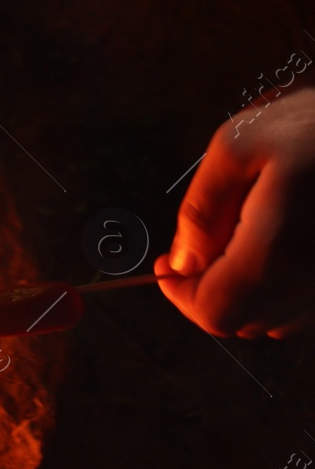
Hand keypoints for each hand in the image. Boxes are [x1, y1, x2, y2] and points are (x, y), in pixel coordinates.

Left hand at [158, 87, 314, 337]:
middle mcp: (312, 283)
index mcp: (275, 252)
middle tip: (200, 246)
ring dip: (242, 292)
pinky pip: (304, 309)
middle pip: (240, 323)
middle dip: (206, 290)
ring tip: (242, 237)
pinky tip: (276, 244)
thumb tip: (182, 260)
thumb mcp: (238, 146)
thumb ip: (202, 210)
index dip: (179, 294)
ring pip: (273, 321)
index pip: (213, 313)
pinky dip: (277, 289)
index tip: (168, 264)